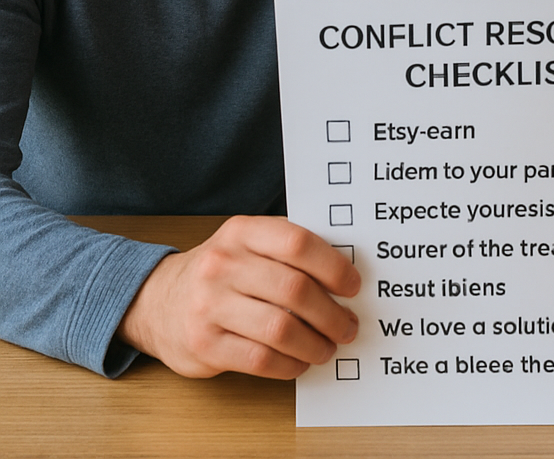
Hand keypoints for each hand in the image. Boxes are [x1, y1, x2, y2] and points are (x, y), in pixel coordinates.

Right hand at [117, 215, 359, 378]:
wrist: (158, 299)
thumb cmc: (222, 271)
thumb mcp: (248, 243)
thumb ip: (288, 249)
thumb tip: (344, 273)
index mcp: (242, 232)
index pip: (298, 243)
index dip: (333, 266)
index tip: (353, 285)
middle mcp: (223, 264)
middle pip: (295, 289)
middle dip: (331, 313)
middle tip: (348, 325)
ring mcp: (210, 305)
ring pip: (280, 329)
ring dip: (315, 343)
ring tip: (328, 347)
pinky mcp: (203, 344)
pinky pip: (259, 360)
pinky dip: (289, 364)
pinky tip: (299, 362)